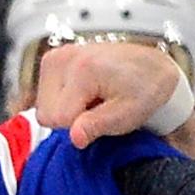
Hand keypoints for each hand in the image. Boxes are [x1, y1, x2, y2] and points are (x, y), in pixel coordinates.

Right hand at [33, 42, 194, 156]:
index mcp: (82, 69)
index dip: (79, 127)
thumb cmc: (144, 88)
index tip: (100, 117)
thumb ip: (97, 126)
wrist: (151, 68)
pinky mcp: (53, 60)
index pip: (58, 119)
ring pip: (43, 107)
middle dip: (70, 119)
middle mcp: (65, 58)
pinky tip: (84, 93)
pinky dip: (62, 100)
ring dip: (66, 110)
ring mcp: (57, 57)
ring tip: (93, 99)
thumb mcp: (127, 115)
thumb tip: (75, 137)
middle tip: (97, 108)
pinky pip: (44, 96)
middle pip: (46, 113)